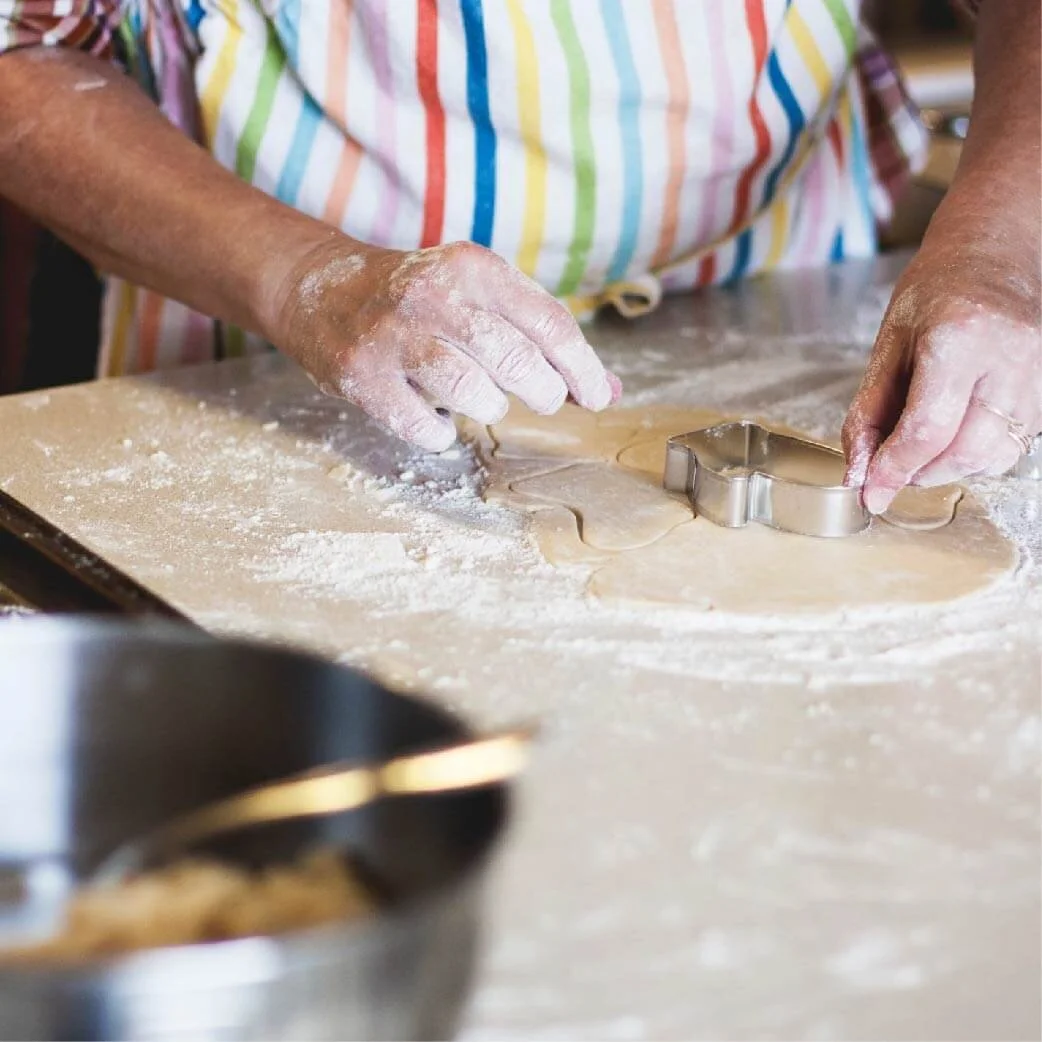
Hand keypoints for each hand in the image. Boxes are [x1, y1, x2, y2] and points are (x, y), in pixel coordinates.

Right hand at [271, 238, 619, 451]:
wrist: (322, 289)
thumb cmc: (422, 299)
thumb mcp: (482, 296)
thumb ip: (543, 338)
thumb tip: (608, 392)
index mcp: (474, 268)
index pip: (549, 322)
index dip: (582, 369)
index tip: (595, 398)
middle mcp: (434, 296)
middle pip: (516, 361)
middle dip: (543, 392)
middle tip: (542, 399)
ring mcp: (394, 338)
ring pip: (472, 393)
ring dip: (491, 408)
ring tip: (484, 400)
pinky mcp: (362, 377)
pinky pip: (423, 427)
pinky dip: (440, 434)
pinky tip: (436, 417)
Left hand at [842, 210, 1040, 513]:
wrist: (992, 257)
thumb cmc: (935, 293)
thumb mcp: (887, 346)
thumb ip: (868, 413)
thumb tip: (858, 473)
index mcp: (959, 338)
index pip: (927, 429)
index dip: (893, 469)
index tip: (870, 491)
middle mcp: (1008, 358)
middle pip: (963, 451)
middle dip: (919, 472)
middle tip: (892, 465)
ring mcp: (1036, 375)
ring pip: (992, 457)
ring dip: (947, 469)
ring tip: (921, 446)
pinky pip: (1011, 447)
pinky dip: (975, 455)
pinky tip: (954, 433)